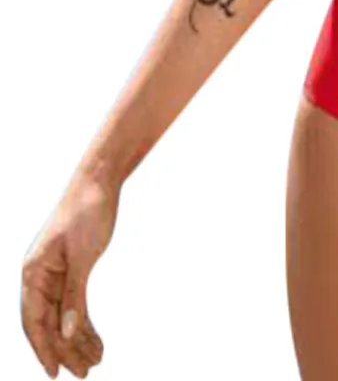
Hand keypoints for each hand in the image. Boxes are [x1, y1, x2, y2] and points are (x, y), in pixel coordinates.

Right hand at [21, 171, 118, 376]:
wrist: (98, 182)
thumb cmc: (87, 213)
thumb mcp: (83, 257)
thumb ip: (74, 296)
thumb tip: (68, 334)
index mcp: (33, 274)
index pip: (34, 322)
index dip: (43, 350)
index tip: (55, 374)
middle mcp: (38, 277)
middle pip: (49, 324)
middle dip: (66, 350)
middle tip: (86, 373)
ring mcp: (53, 274)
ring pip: (62, 317)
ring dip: (78, 339)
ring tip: (96, 360)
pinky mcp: (71, 269)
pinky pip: (74, 304)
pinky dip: (84, 322)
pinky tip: (96, 338)